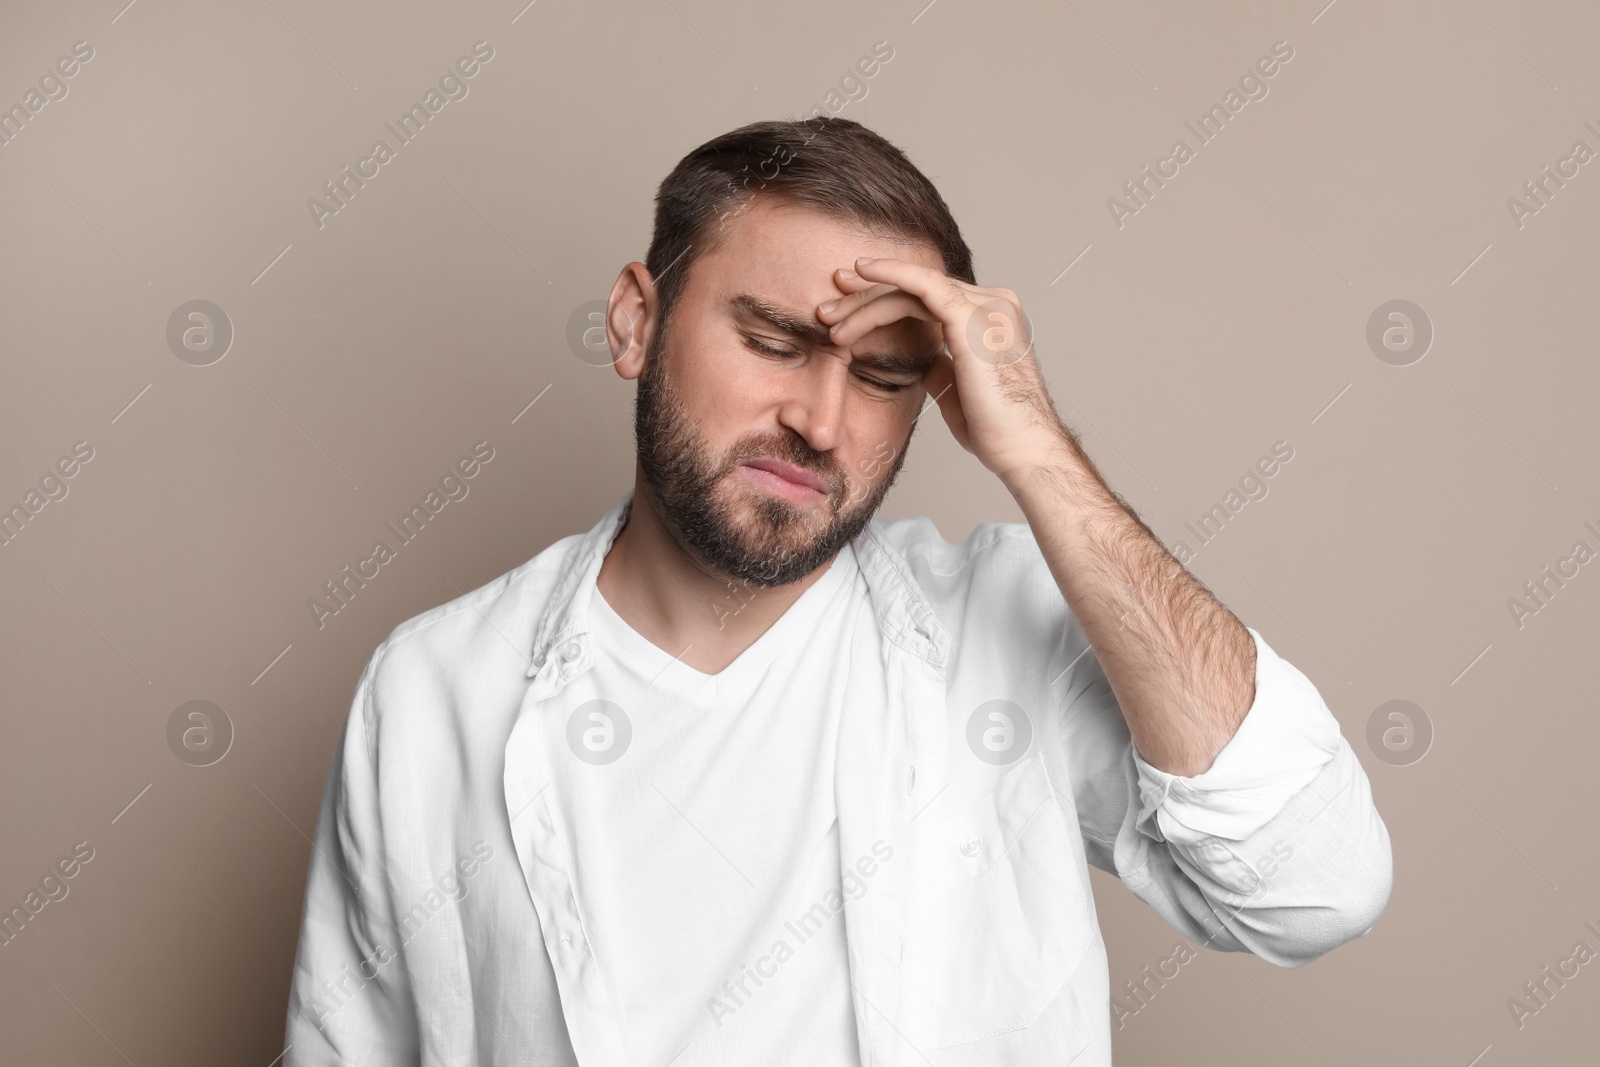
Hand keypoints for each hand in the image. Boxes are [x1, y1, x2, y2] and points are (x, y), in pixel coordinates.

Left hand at [816, 257, 1068, 481]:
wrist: (1022, 449)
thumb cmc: (996, 428)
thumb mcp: (958, 389)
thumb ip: (941, 365)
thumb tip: (921, 360)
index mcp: (992, 317)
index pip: (930, 299)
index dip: (885, 301)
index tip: (847, 311)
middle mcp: (993, 303)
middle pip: (919, 289)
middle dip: (867, 296)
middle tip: (829, 308)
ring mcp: (986, 306)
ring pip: (914, 288)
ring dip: (866, 300)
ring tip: (830, 318)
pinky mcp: (971, 317)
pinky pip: (924, 285)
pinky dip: (891, 274)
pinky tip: (863, 273)